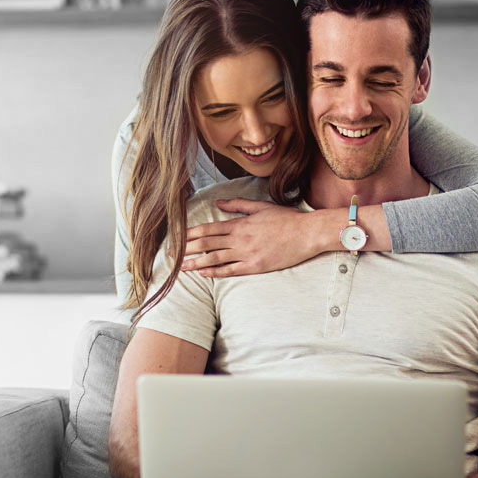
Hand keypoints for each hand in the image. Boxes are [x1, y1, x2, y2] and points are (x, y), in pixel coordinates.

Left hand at [181, 199, 324, 276]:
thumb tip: (218, 204)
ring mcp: (246, 253)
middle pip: (206, 244)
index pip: (207, 229)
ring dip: (195, 262)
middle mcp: (239, 238)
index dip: (189, 235)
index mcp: (239, 224)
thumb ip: (237, 206)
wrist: (307, 233)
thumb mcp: (260, 207)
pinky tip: (202, 273)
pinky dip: (215, 272)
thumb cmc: (286, 219)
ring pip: (214, 258)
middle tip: (169, 256)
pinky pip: (231, 270)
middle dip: (186, 249)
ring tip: (180, 267)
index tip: (175, 239)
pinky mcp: (255, 266)